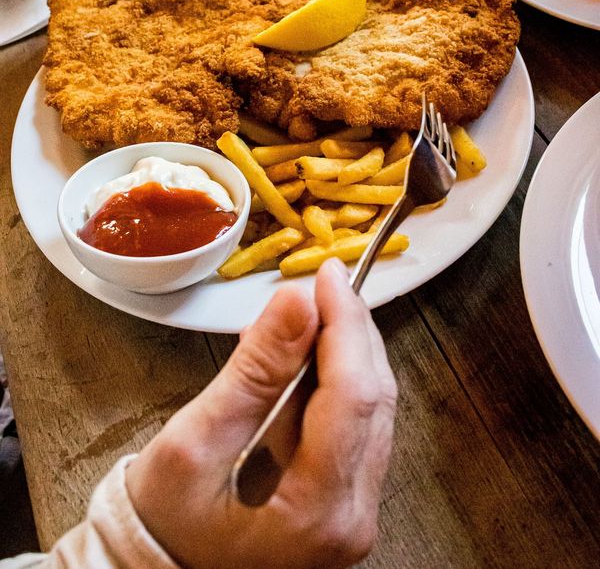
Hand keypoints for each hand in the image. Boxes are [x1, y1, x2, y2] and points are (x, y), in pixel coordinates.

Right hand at [126, 259, 396, 568]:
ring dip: (343, 351)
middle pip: (374, 398)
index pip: (354, 396)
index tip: (328, 276)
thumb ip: (253, 371)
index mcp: (318, 512)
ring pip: (371, 407)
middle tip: (320, 285)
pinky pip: (354, 424)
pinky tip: (301, 356)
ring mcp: (355, 512)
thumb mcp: (195, 443)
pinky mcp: (346, 500)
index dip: (344, 324)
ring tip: (304, 316)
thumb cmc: (166, 525)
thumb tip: (296, 303)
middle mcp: (353, 518)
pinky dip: (332, 380)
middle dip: (348, 330)